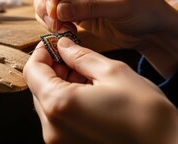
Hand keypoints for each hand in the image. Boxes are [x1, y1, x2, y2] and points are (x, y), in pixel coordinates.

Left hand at [24, 37, 177, 143]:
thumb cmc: (145, 111)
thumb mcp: (112, 71)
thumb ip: (80, 55)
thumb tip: (63, 45)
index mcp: (60, 105)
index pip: (32, 71)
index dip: (42, 52)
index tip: (55, 43)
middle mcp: (53, 128)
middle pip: (38, 88)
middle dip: (53, 68)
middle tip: (74, 56)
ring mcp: (60, 142)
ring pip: (48, 103)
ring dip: (60, 85)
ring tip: (86, 75)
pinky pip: (59, 119)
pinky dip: (68, 102)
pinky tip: (89, 93)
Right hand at [34, 0, 177, 77]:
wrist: (151, 29)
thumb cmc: (145, 10)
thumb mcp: (121, 6)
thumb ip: (89, 6)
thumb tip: (58, 10)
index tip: (53, 9)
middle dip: (46, 2)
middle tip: (54, 22)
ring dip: (47, 13)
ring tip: (60, 28)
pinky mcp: (74, 7)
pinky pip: (53, 11)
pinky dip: (53, 21)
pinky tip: (65, 31)